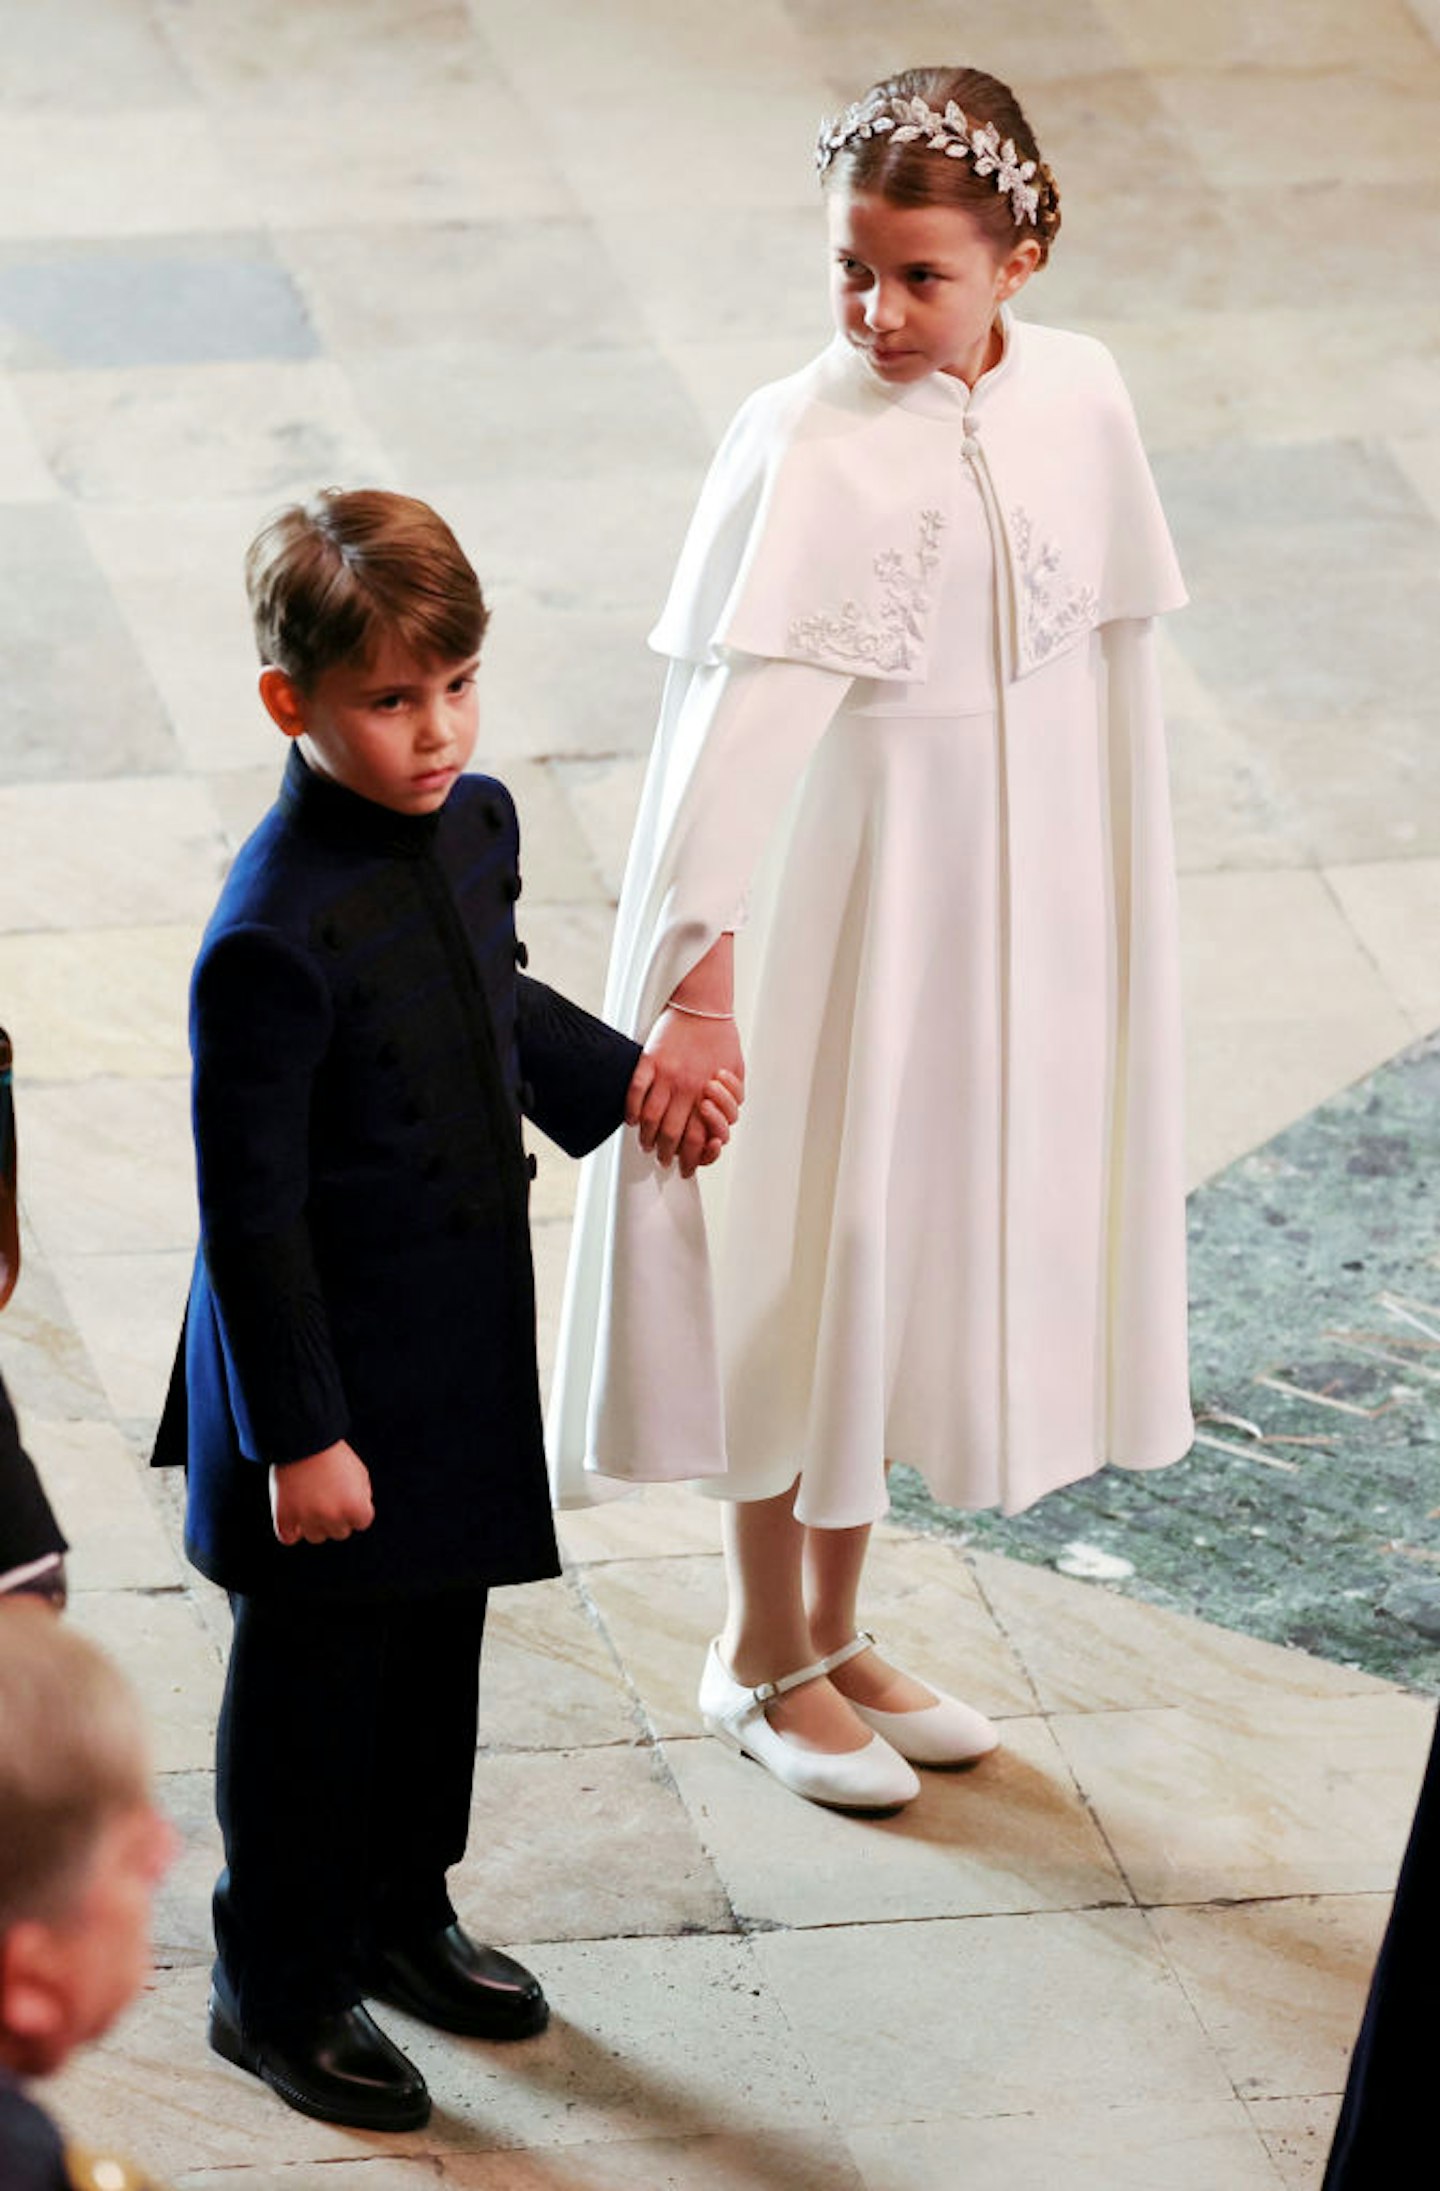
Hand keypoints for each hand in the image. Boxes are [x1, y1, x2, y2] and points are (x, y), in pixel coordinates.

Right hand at [269, 1440, 374, 1546]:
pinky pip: (288, 1538)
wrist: (302, 1438)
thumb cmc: (333, 1455)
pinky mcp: (284, 1518)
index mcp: (356, 1507)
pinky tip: (293, 1513)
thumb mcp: (359, 1473)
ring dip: (314, 1523)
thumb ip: (362, 1498)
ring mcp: (307, 1520)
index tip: (345, 1490)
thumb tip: (356, 1518)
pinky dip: (290, 1529)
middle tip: (325, 1492)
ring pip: (316, 1536)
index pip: (361, 1522)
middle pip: (339, 1532)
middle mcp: (333, 1517)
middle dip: (336, 1515)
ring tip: (309, 1499)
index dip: (354, 1506)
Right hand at [627, 1009, 744, 1169]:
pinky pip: (635, 1090)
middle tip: (664, 1161)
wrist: (704, 1006)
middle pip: (674, 1135)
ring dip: (648, 1138)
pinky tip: (632, 1121)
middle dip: (668, 1155)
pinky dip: (631, 1109)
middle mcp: (687, 1088)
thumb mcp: (737, 1074)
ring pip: (651, 1118)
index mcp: (710, 1094)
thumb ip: (730, 1102)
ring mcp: (666, 1075)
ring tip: (647, 1146)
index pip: (698, 1139)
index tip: (686, 1168)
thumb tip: (720, 1127)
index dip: (692, 1160)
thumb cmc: (721, 1040)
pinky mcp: (650, 1060)